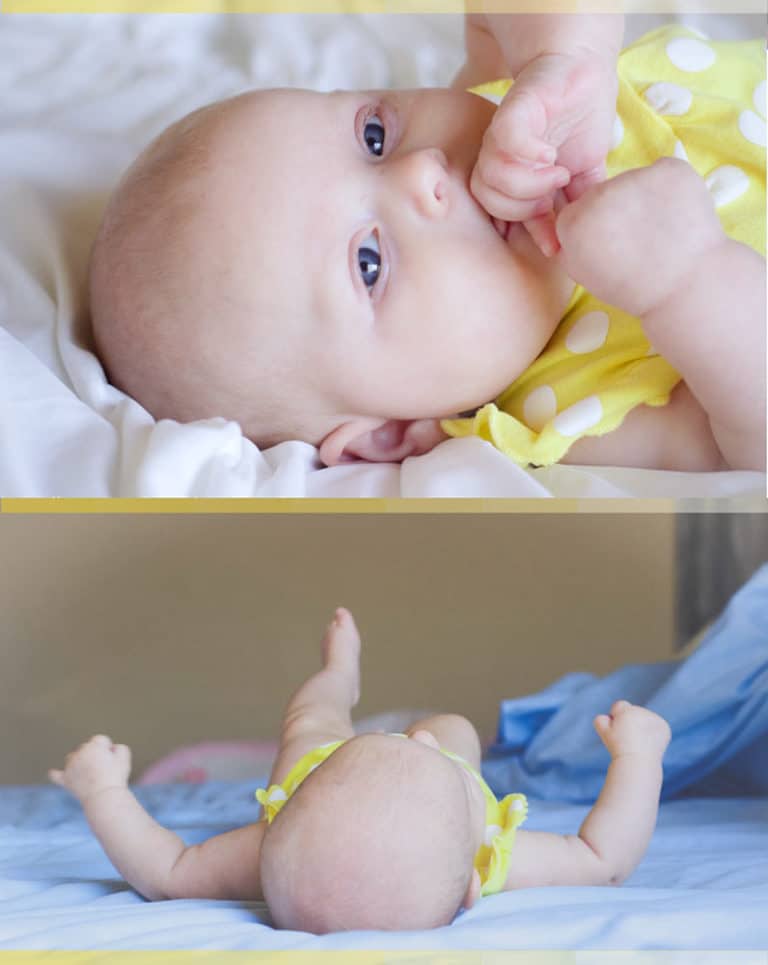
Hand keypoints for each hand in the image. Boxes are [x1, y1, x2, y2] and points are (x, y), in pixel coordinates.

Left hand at [49, 734, 131, 802]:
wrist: (103, 796)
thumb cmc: (115, 777)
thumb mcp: (124, 757)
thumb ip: (119, 747)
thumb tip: (111, 749)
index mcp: (94, 745)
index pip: (101, 740)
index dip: (108, 749)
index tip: (112, 760)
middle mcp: (80, 753)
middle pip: (86, 747)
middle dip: (94, 754)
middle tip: (103, 769)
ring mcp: (71, 766)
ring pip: (72, 758)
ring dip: (78, 761)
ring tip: (88, 772)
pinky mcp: (65, 780)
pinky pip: (56, 775)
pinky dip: (55, 774)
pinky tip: (53, 773)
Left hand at [470, 50, 618, 255]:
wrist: (579, 72)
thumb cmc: (580, 122)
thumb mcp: (583, 174)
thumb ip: (574, 206)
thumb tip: (570, 246)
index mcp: (516, 180)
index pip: (510, 218)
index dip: (533, 234)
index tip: (554, 247)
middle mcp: (502, 161)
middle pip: (490, 203)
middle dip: (525, 207)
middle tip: (556, 191)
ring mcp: (501, 139)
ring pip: (490, 179)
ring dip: (529, 184)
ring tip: (557, 170)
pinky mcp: (509, 114)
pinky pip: (503, 145)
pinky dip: (528, 154)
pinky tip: (549, 153)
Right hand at [555, 157, 726, 317]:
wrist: (686, 286)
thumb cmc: (633, 286)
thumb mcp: (583, 274)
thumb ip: (570, 244)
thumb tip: (572, 217)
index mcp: (575, 221)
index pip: (575, 212)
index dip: (592, 230)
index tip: (608, 248)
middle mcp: (601, 193)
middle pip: (601, 193)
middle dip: (614, 210)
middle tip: (635, 239)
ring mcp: (638, 177)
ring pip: (632, 181)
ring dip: (641, 198)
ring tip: (658, 230)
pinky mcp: (671, 169)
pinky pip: (663, 172)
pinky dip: (668, 188)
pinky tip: (675, 214)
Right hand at [594, 701, 670, 759]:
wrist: (637, 762)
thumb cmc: (618, 748)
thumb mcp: (603, 732)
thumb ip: (601, 719)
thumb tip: (607, 718)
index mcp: (625, 709)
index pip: (619, 705)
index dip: (616, 718)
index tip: (617, 731)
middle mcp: (641, 710)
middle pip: (633, 711)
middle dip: (631, 721)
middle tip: (628, 739)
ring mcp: (654, 718)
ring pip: (645, 718)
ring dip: (643, 726)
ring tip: (639, 742)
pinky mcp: (664, 726)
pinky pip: (657, 724)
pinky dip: (654, 732)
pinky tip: (649, 742)